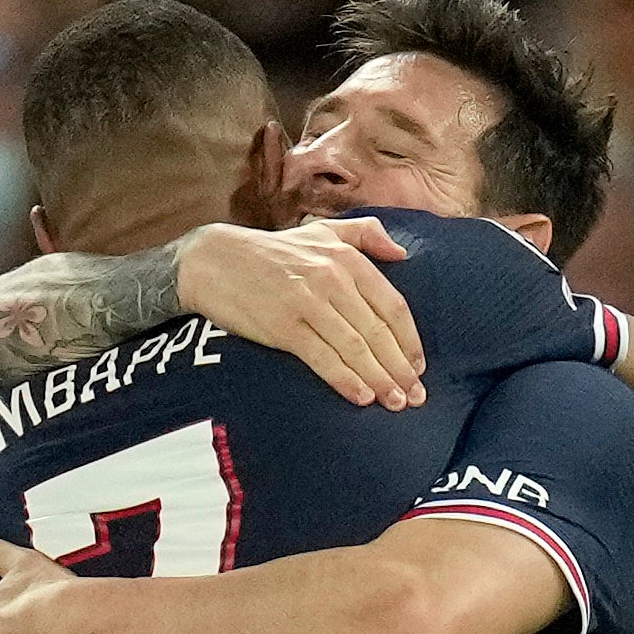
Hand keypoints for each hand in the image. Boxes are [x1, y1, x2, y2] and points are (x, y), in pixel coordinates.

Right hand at [178, 220, 425, 410]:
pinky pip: (323, 359)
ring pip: (355, 348)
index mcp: (346, 258)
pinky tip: (362, 397)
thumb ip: (365, 234)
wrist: (215, 260)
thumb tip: (402, 253)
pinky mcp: (284, 326)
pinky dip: (346, 380)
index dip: (410, 341)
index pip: (392, 305)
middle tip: (416, 397)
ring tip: (395, 403)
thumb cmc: (272, 251)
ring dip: (380, 380)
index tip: (418, 367)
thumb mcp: (321, 230)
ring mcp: (307, 303)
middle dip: (400, 369)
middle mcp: (331, 279)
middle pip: (378, 332)